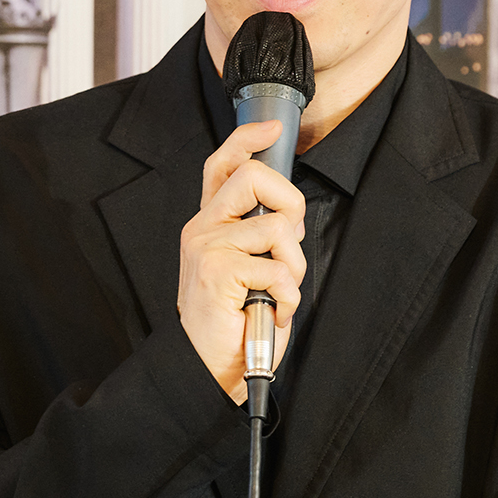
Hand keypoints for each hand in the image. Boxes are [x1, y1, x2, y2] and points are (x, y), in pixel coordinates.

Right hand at [178, 120, 305, 403]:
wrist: (210, 369)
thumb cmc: (235, 320)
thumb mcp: (249, 267)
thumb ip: (259, 234)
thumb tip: (290, 210)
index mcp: (210, 223)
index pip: (223, 165)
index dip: (248, 139)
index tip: (273, 128)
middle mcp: (203, 228)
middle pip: (255, 177)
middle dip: (292, 206)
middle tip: (290, 244)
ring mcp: (207, 247)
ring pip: (278, 227)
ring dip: (294, 267)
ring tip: (279, 292)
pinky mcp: (217, 271)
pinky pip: (278, 269)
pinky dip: (288, 297)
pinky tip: (274, 313)